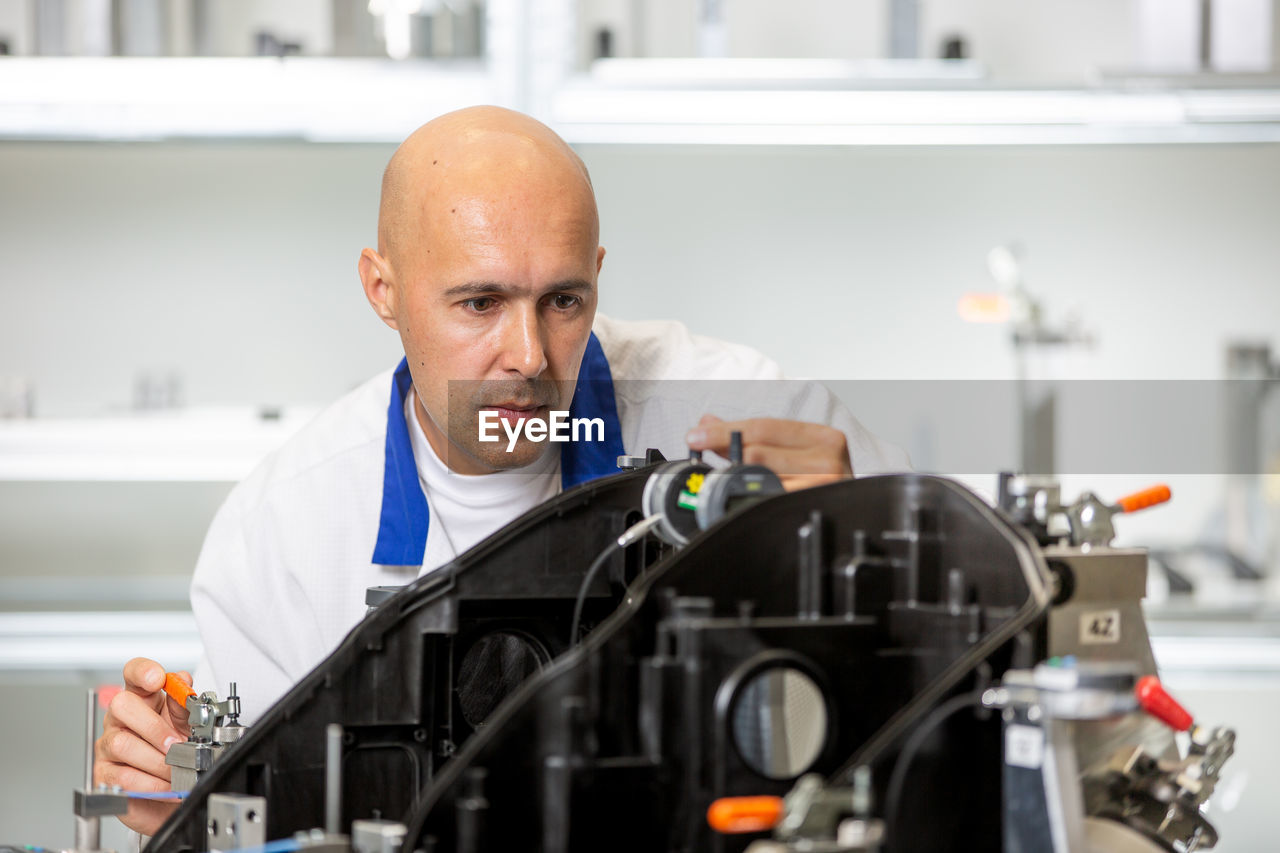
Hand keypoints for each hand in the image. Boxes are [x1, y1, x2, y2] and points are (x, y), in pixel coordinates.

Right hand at [94, 658, 190, 834]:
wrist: (175, 788)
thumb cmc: (178, 750)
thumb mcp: (187, 724)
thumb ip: (185, 704)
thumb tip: (183, 681)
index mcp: (143, 699)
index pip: (134, 673)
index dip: (142, 671)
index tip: (157, 678)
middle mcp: (121, 719)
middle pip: (121, 705)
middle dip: (154, 727)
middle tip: (175, 744)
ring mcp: (108, 745)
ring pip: (122, 744)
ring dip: (156, 760)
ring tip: (175, 769)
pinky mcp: (104, 775)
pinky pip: (122, 776)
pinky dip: (150, 783)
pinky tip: (165, 785)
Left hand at [685, 414, 852, 491]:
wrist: (854, 514)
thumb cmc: (822, 482)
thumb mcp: (794, 452)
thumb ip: (752, 436)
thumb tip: (708, 423)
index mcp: (824, 437)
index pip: (765, 427)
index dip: (725, 430)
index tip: (697, 434)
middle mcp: (828, 458)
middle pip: (760, 450)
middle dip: (724, 449)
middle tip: (699, 448)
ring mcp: (823, 485)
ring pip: (762, 475)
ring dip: (735, 475)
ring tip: (717, 474)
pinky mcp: (813, 507)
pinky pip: (770, 499)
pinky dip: (750, 496)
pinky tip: (737, 495)